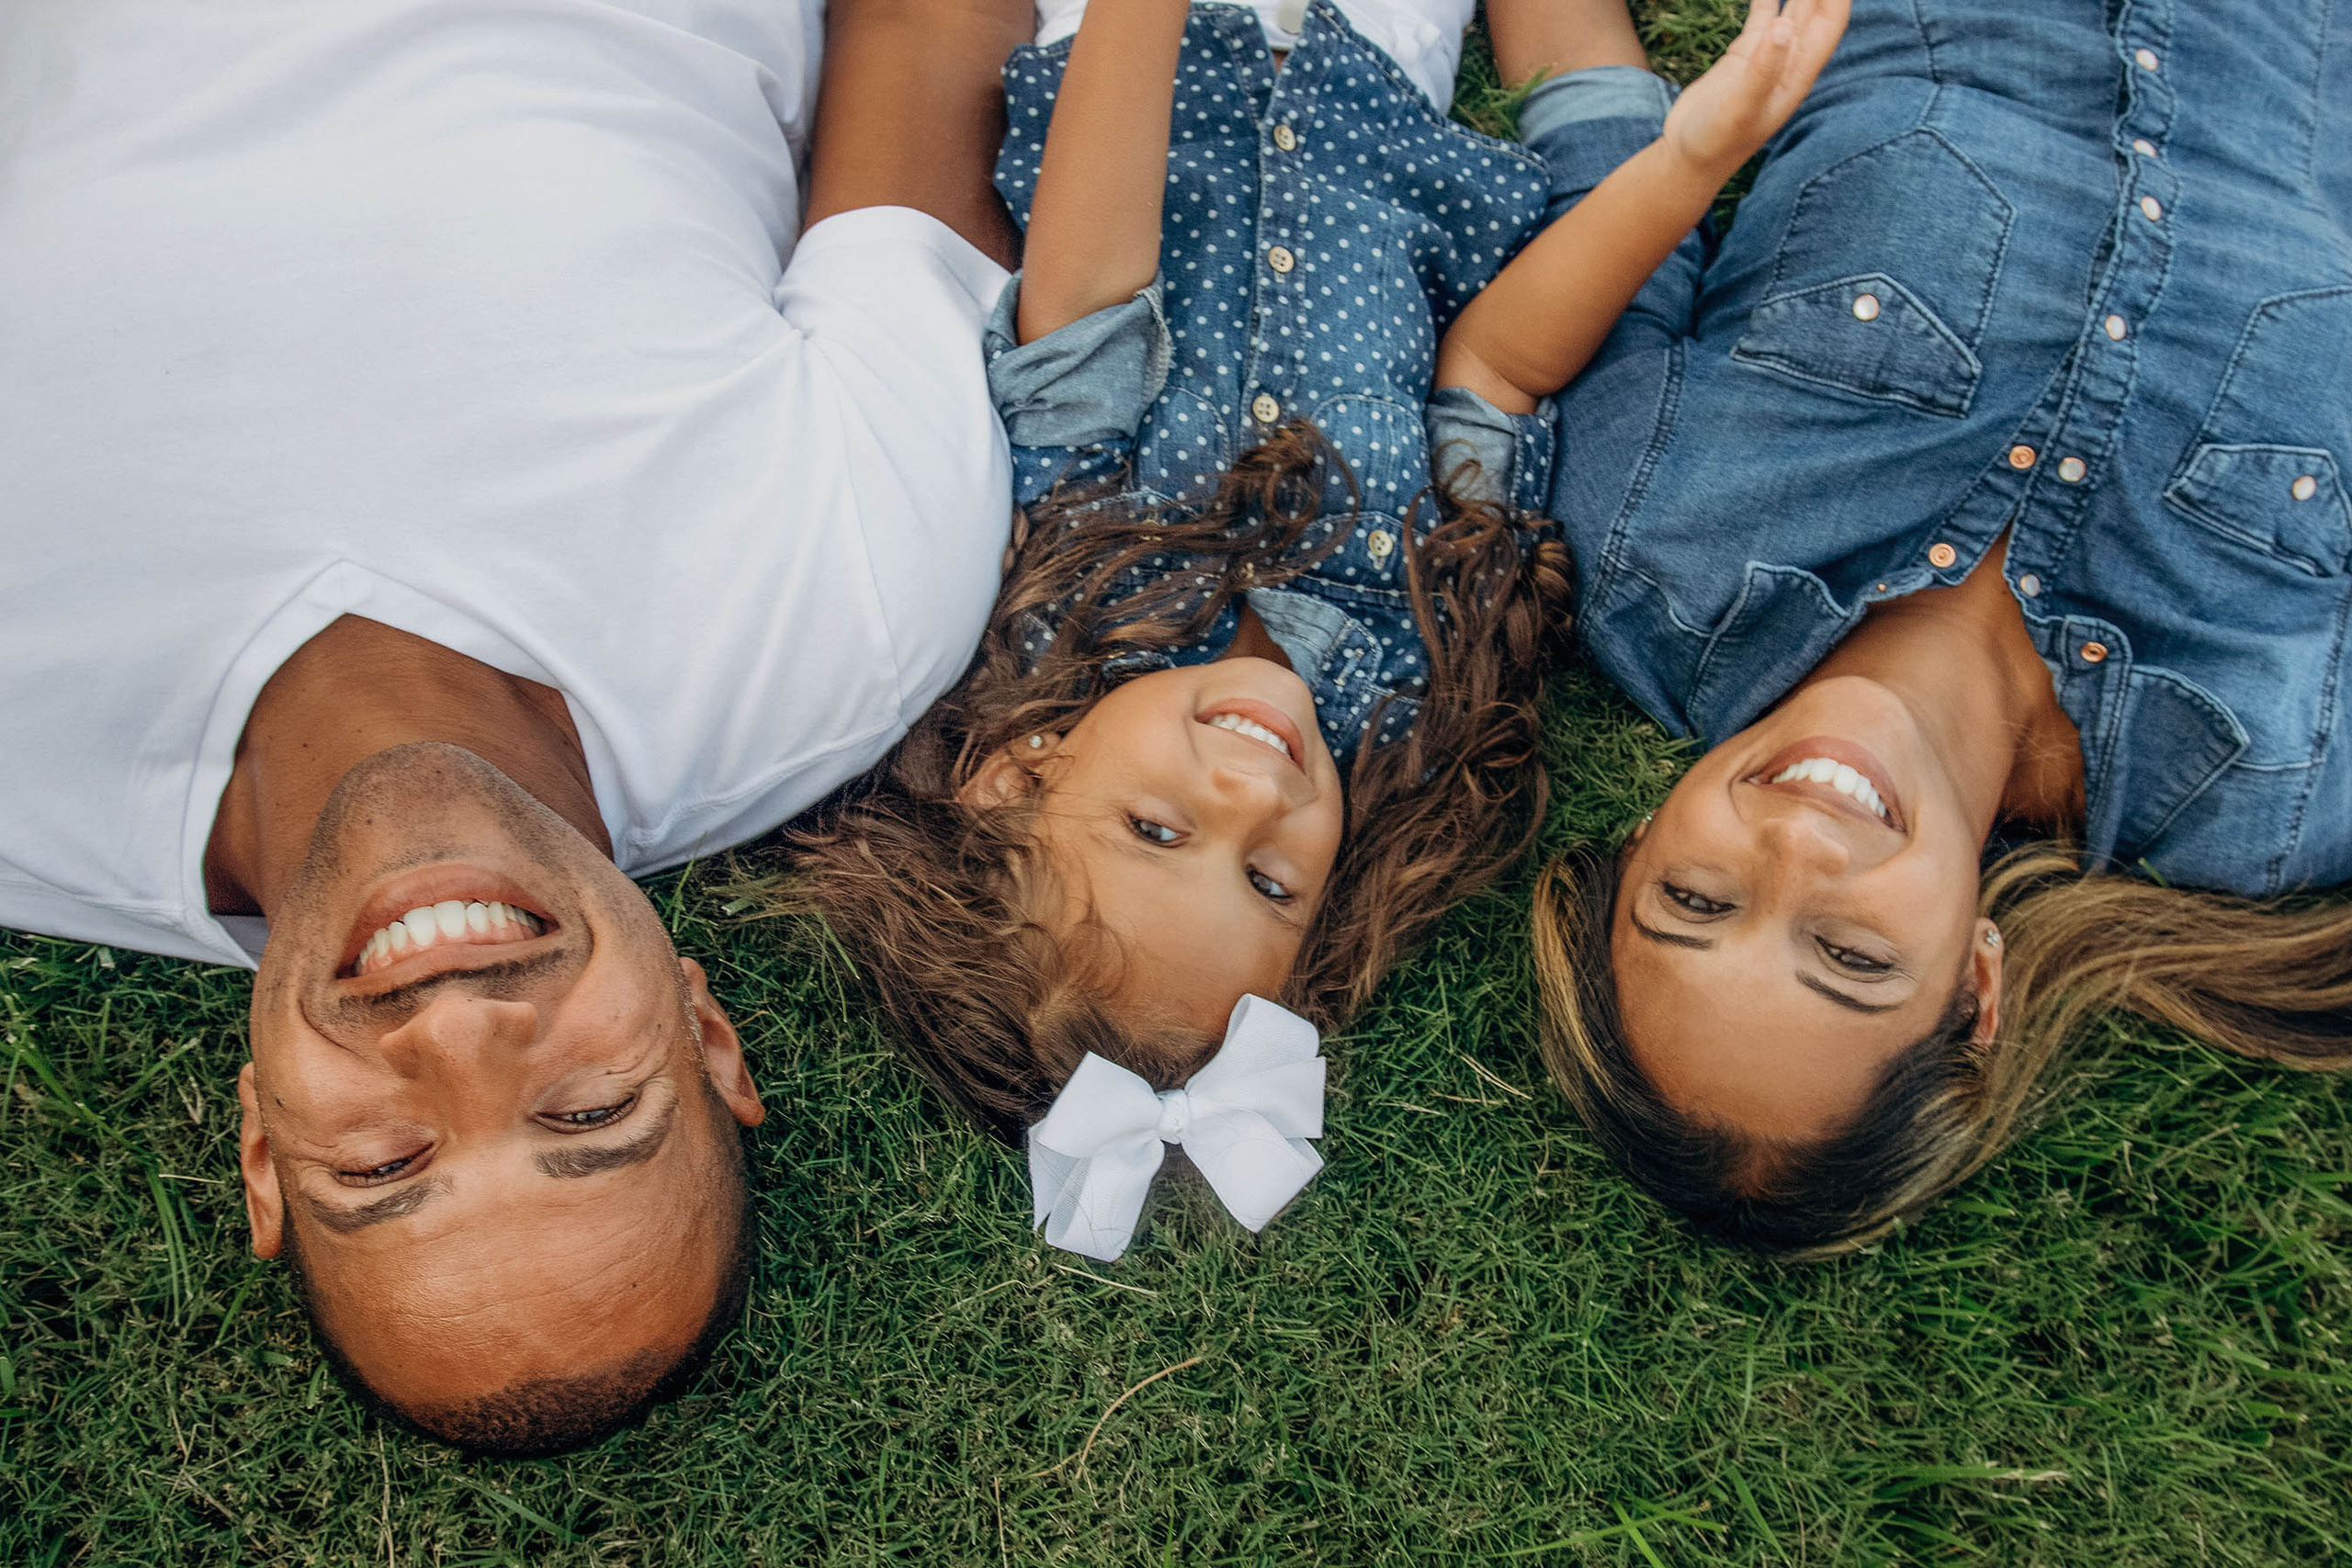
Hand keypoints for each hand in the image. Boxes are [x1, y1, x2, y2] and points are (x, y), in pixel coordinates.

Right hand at [1660, 0, 1848, 179]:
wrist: (1690, 158)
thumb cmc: (1716, 141)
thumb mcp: (1740, 108)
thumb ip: (1762, 69)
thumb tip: (1782, 24)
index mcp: (1799, 72)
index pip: (1830, 20)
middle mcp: (1790, 60)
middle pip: (1816, 8)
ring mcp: (1768, 55)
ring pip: (1792, 7)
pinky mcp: (1745, 54)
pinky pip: (1763, 13)